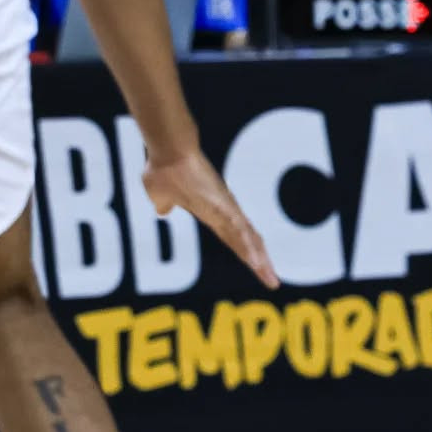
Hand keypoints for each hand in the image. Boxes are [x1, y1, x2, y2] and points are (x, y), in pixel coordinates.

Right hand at [144, 147, 279, 289]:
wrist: (168, 150)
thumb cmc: (163, 168)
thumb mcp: (159, 194)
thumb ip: (164, 203)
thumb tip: (163, 210)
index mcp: (211, 213)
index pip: (233, 239)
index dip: (244, 254)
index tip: (257, 267)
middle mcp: (223, 212)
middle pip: (245, 242)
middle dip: (259, 263)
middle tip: (273, 282)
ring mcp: (225, 208)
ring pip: (246, 238)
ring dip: (257, 258)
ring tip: (270, 277)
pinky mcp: (222, 204)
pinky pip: (238, 228)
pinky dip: (247, 245)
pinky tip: (256, 259)